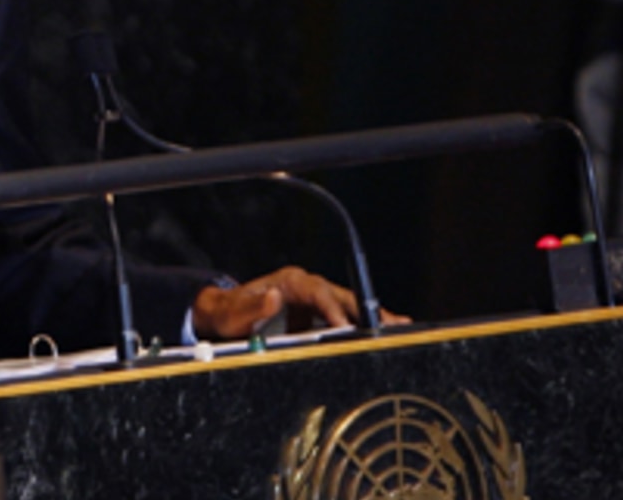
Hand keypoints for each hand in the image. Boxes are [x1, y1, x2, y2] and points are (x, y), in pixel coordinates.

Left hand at [191, 266, 406, 338]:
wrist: (223, 314)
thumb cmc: (228, 313)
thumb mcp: (232, 313)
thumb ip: (250, 306)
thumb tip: (273, 296)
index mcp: (290, 281)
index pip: (318, 292)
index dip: (333, 309)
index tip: (346, 327)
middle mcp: (305, 287)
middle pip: (341, 296)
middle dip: (367, 310)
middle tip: (393, 324)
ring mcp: (311, 300)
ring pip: (346, 307)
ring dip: (369, 319)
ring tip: (399, 331)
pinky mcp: (314, 314)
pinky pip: (339, 320)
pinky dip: (358, 329)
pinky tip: (376, 340)